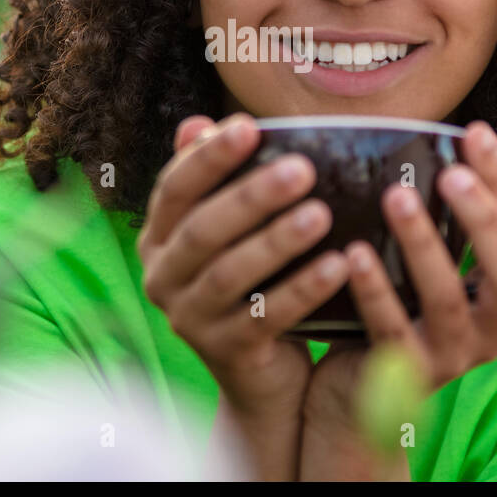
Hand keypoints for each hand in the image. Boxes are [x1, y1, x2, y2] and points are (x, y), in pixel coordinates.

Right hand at [137, 112, 350, 430]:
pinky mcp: (226, 353)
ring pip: (229, 274)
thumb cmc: (251, 279)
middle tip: (302, 169)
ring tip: (321, 215)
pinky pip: (266, 318)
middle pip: (202, 230)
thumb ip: (217, 180)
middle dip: (251, 196)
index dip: (208, 157)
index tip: (249, 126)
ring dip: (277, 242)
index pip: (174, 188)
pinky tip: (338, 266)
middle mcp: (162, 278)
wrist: (259, 372)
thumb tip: (197, 124)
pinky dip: (302, 290)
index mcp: (159, 237)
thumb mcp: (231, 231)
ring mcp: (190, 320)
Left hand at [302, 120, 496, 429]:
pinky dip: (375, 289)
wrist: (350, 396)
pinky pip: (393, 330)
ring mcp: (452, 357)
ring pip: (447, 300)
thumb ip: (431, 221)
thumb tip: (419, 144)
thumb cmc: (389, 312)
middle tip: (451, 172)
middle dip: (482, 218)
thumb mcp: (417, 266)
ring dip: (423, 243)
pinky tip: (354, 253)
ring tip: (397, 196)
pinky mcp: (405, 377)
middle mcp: (490, 329)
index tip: (476, 133)